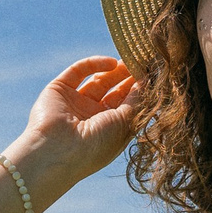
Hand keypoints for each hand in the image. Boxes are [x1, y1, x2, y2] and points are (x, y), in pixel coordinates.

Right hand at [18, 55, 137, 182]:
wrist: (57, 152)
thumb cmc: (96, 146)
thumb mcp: (125, 123)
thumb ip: (137, 101)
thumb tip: (147, 82)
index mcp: (108, 130)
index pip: (126, 106)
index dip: (139, 92)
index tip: (154, 77)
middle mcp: (91, 117)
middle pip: (114, 92)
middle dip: (129, 78)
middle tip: (143, 63)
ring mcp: (74, 103)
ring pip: (98, 80)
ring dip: (115, 70)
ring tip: (131, 60)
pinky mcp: (59, 89)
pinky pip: (78, 71)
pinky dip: (94, 64)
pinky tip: (111, 63)